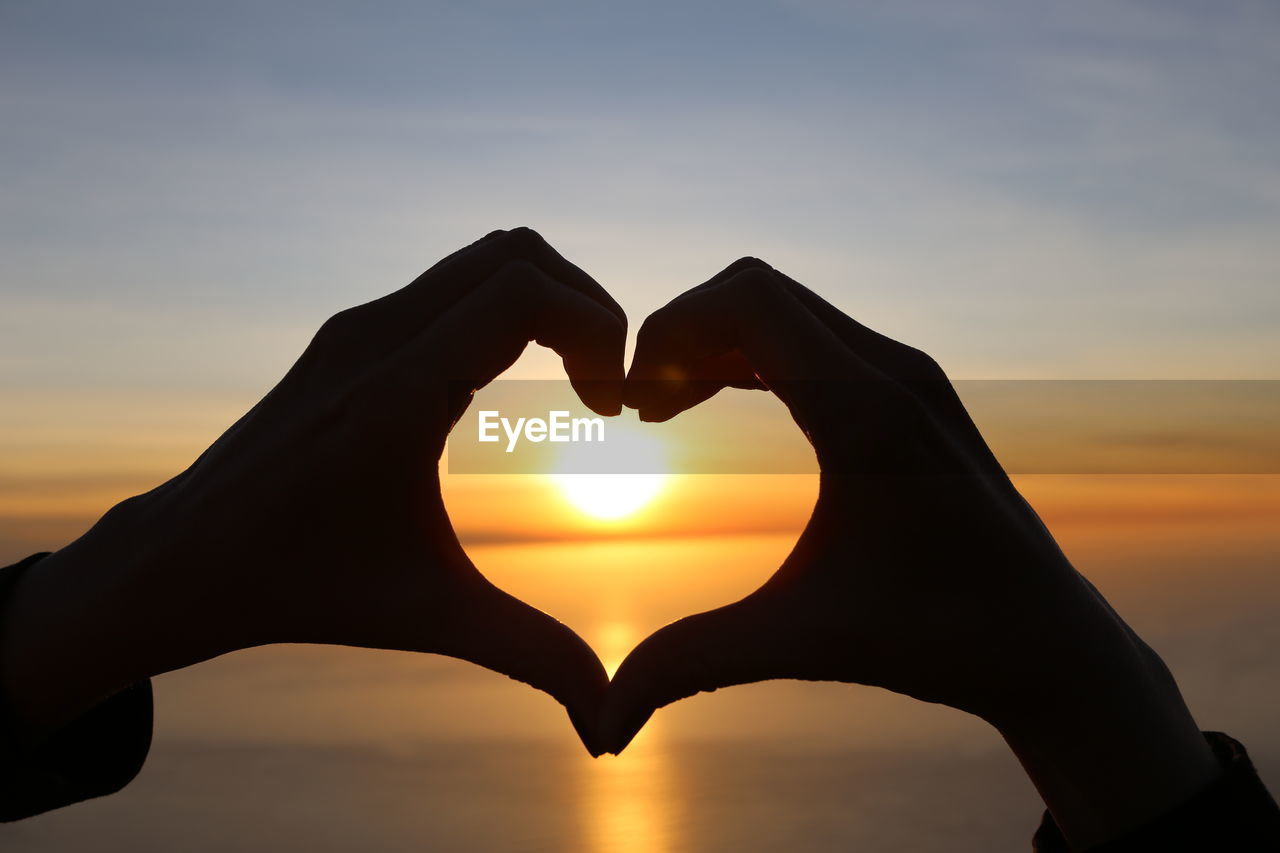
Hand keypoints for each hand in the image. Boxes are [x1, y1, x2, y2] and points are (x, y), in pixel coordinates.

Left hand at [1, 228, 621, 753]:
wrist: (185, 561)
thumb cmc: (302, 588)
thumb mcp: (428, 616)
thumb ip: (530, 654)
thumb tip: (608, 721)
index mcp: (395, 396)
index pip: (521, 292)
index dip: (597, 329)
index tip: (612, 405)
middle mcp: (374, 339)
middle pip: (516, 253)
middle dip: (588, 306)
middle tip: (608, 386)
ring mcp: (357, 327)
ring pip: (483, 259)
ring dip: (548, 304)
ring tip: (576, 382)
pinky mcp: (349, 333)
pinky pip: (451, 286)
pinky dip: (506, 311)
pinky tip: (512, 385)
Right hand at [602, 258, 1218, 845]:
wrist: (1047, 639)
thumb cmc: (936, 638)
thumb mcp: (800, 643)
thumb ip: (692, 664)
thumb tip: (601, 727)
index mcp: (866, 413)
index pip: (746, 300)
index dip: (668, 331)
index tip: (633, 404)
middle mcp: (893, 371)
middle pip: (755, 288)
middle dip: (681, 333)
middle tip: (643, 408)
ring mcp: (909, 373)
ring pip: (785, 307)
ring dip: (716, 341)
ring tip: (667, 406)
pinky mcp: (914, 388)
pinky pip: (813, 333)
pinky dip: (754, 352)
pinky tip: (718, 398)